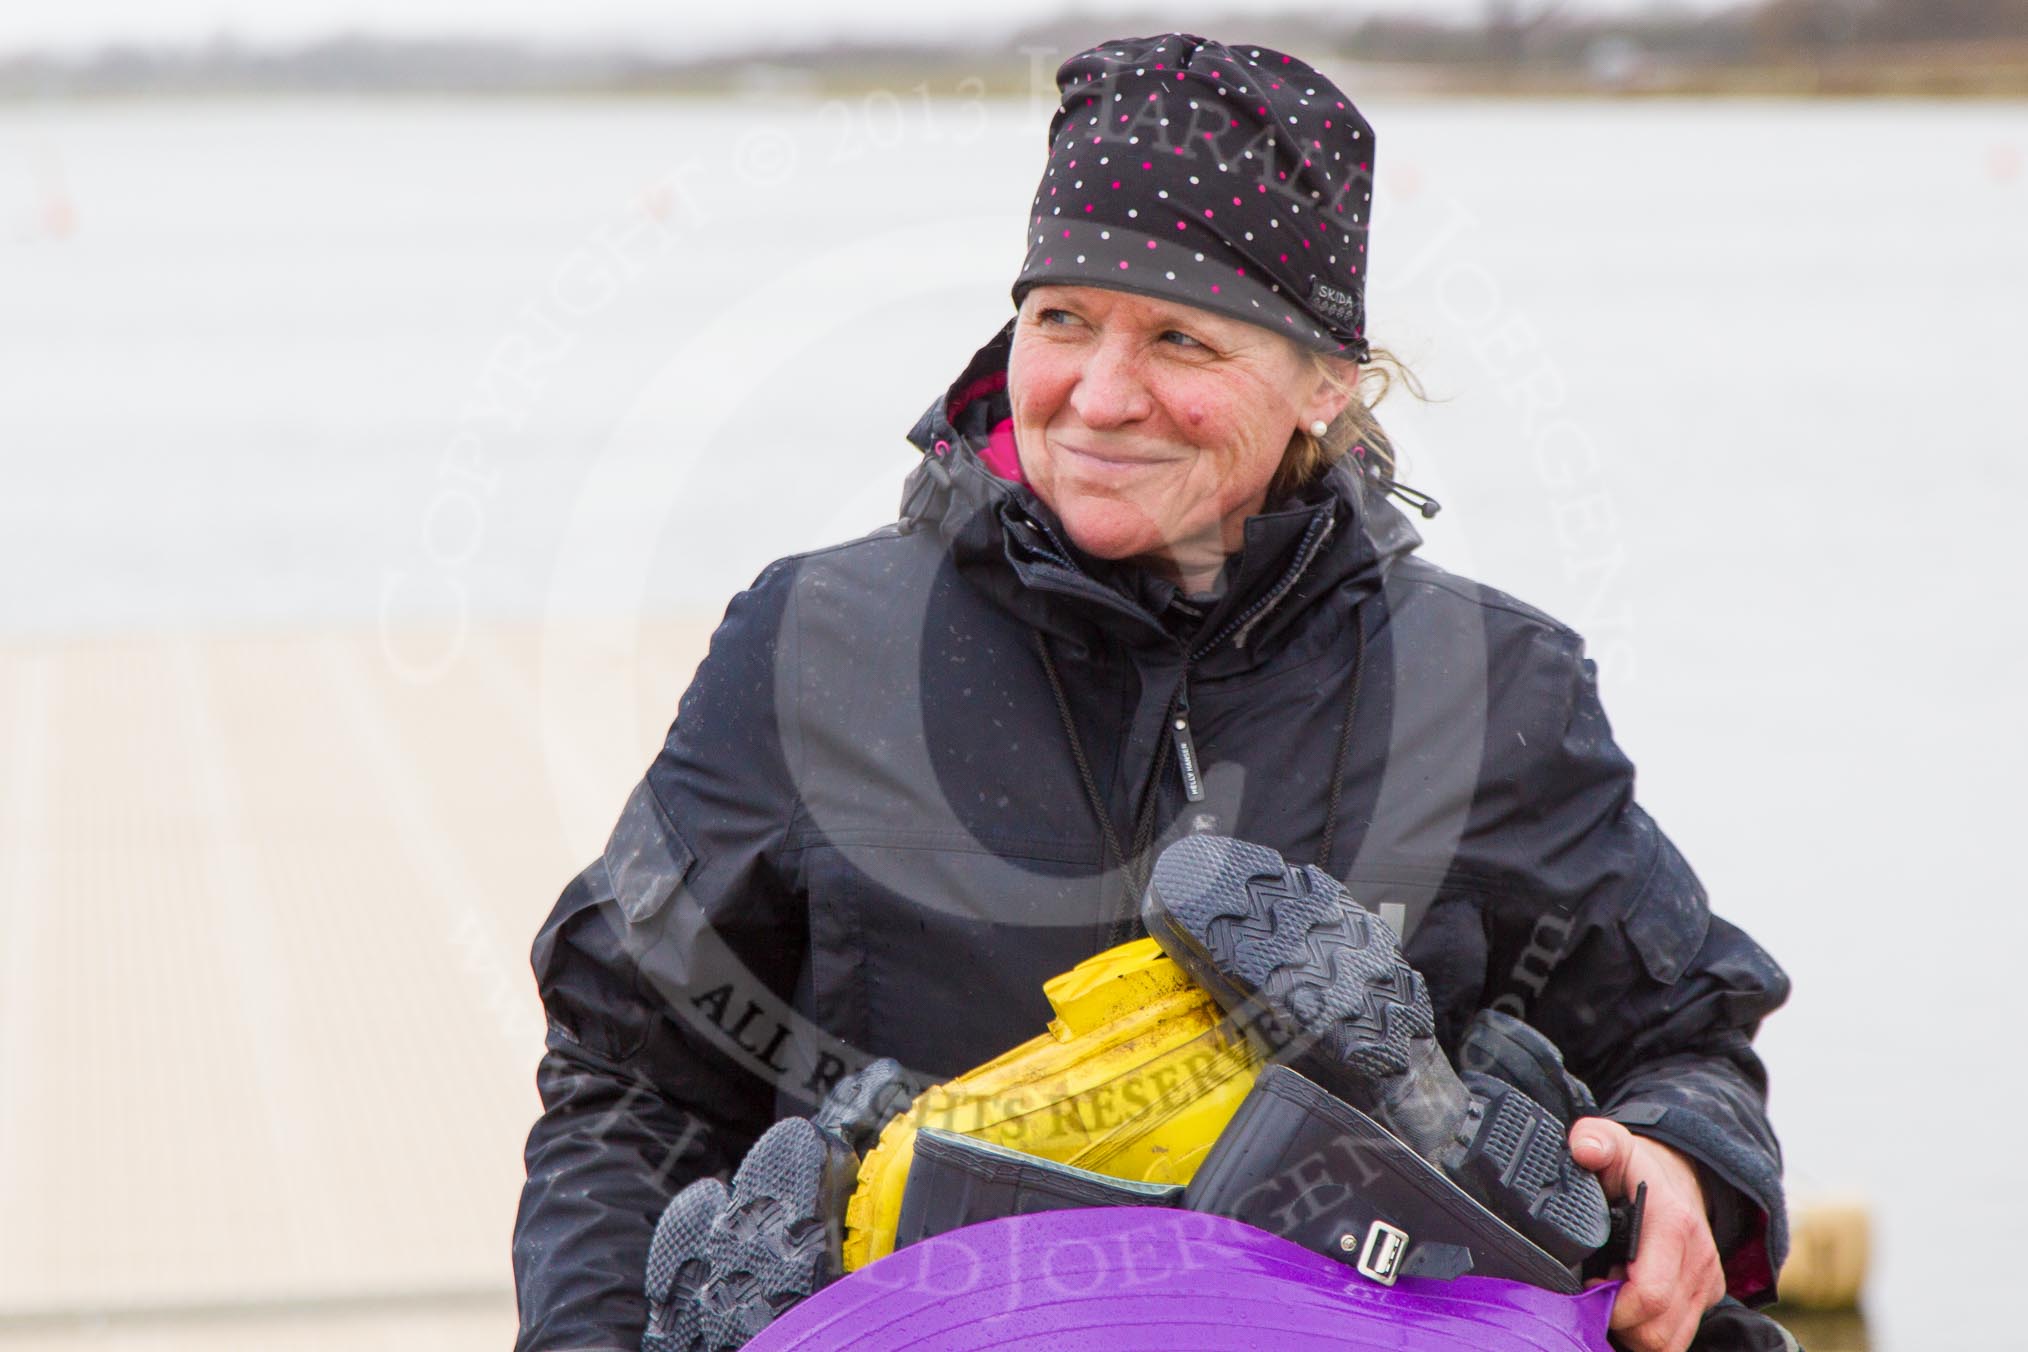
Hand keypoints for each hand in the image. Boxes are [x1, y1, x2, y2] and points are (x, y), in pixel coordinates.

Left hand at [1568, 1117, 1724, 1351]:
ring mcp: (1707, 1282)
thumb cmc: (1638, 1165)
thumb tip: (1585, 1149)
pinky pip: (1678, 1337)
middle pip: (1658, 1332)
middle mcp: (1698, 1259)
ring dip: (1634, 1333)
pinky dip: (1649, 1333)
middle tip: (1594, 1296)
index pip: (1648, 1297)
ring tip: (1610, 1299)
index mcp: (1673, 1226)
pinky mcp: (1707, 1295)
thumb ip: (1595, 1139)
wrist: (1680, 1171)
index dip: (1610, 1306)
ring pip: (1671, 1343)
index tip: (1587, 1288)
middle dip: (1618, 1325)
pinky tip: (1628, 1305)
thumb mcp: (1613, 1142)